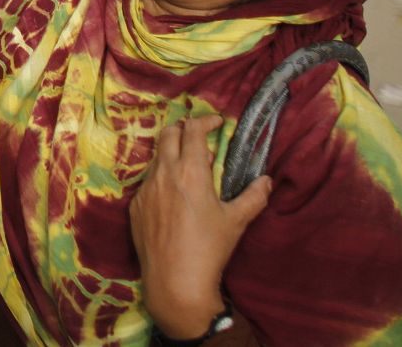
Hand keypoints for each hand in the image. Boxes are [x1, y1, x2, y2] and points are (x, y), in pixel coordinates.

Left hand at [129, 114, 269, 338]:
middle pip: (168, 134)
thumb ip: (254, 196)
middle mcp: (163, 173)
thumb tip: (267, 180)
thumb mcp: (236, 221)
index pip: (193, 130)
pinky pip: (147, 182)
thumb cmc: (209, 249)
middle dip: (184, 130)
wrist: (175, 282)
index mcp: (190, 171)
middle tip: (199, 138)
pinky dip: (161, 178)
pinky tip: (172, 196)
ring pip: (156, 157)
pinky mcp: (135, 206)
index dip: (205, 120)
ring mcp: (145, 189)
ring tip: (188, 168)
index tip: (216, 123)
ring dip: (171, 154)